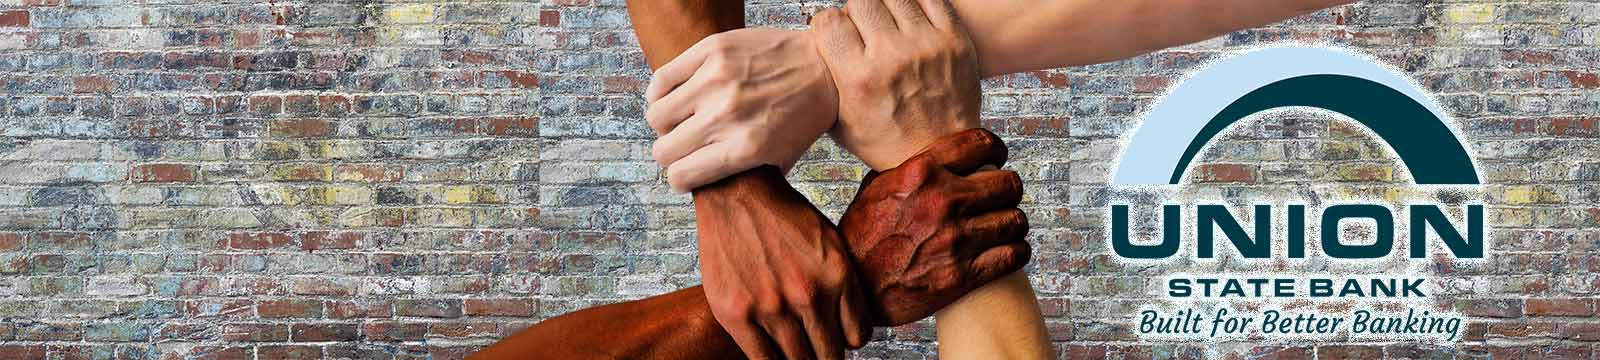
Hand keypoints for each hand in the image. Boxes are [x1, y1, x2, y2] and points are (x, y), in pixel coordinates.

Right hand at [646, 28, 838, 191]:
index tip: (686, 173)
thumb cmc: (803, 116)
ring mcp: (717, 80)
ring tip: (684, 119)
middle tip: (686, 146)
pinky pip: (662, 79)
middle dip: (672, 154)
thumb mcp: (780, 159)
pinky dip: (661, 92)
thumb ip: (742, 178)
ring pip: (656, 116)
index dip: (681, 178)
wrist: (826, 67)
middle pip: (663, 150)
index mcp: (744, 149)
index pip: (681, 176)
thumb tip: (703, 189)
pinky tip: (678, 95)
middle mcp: (727, 116)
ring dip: (667, 123)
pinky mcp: (712, 51)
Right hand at [694, 167, 868, 359]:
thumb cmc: (783, 216)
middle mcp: (808, 295)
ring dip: (800, 358)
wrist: (736, 192)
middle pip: (829, 355)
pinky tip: (773, 351)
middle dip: (825, 354)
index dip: (848, 342)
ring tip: (794, 347)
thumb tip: (853, 328)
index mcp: (837, 276)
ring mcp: (771, 307)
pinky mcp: (737, 314)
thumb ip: (844, 284)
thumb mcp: (831, 242)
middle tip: (816, 348)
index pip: (857, 338)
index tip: (838, 339)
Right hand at [810, 0, 982, 169]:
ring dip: (885, 6)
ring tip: (887, 24)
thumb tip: (815, 52)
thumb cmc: (890, 143)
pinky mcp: (954, 41)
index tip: (834, 32)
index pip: (829, 21)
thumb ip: (825, 85)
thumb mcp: (841, 123)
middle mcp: (892, 57)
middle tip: (862, 29)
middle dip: (855, 12)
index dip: (828, 23)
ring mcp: (926, 46)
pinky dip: (915, 4)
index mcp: (859, 78)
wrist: (941, 156)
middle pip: (860, 1)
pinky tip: (910, 19)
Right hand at [841, 128, 1029, 325]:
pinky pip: (1015, 254)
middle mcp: (942, 201)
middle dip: (1007, 190)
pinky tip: (1007, 251)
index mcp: (921, 172)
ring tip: (1004, 226)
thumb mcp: (876, 188)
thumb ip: (910, 168)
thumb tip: (936, 155)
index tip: (996, 159)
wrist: (855, 289)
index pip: (982, 144)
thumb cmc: (861, 237)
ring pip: (1016, 219)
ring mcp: (955, 238)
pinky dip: (1016, 252)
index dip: (996, 150)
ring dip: (1012, 223)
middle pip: (1009, 183)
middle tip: (1000, 198)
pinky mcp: (964, 274)